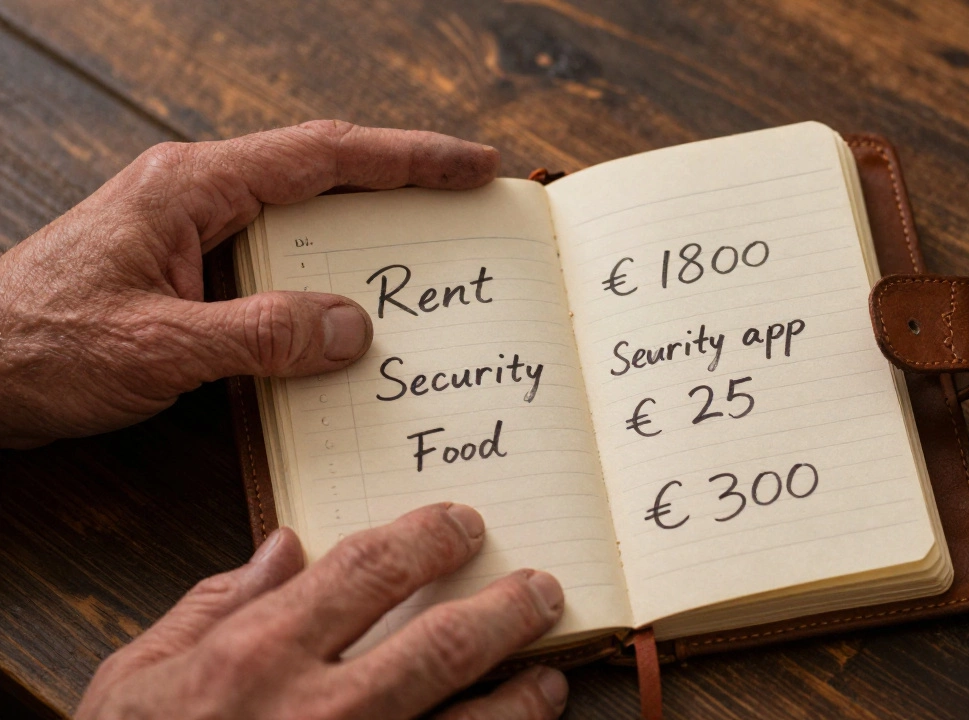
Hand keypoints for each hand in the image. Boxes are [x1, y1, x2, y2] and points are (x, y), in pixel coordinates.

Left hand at [0, 120, 498, 447]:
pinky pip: (276, 256)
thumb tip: (353, 326)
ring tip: (430, 250)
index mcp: (193, 187)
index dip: (409, 159)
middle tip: (471, 199)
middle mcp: (197, 193)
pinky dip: (324, 271)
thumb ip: (260, 334)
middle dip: (403, 183)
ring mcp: (192, 228)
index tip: (472, 165)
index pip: (324, 156)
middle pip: (324, 172)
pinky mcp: (187, 266)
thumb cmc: (39, 348)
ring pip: (303, 216)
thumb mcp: (159, 348)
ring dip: (366, 229)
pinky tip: (352, 305)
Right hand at [76, 504, 568, 718]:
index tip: (465, 524)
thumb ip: (214, 603)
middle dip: (506, 611)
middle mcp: (316, 713)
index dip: (430, 537)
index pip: (369, 570)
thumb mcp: (136, 677)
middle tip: (542, 589)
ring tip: (548, 679)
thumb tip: (283, 545)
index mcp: (256, 658)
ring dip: (522, 700)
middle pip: (442, 646)